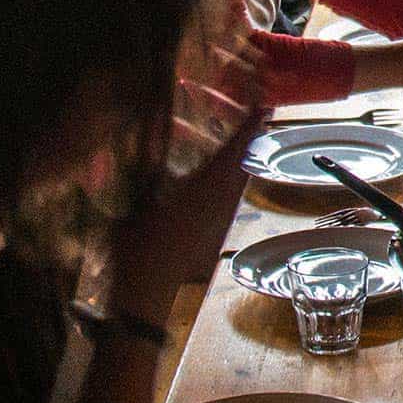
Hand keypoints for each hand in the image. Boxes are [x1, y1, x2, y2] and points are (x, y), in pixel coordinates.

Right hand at [110, 102, 266, 309]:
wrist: (147, 295)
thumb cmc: (139, 248)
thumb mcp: (138, 206)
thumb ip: (149, 178)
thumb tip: (154, 149)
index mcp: (203, 191)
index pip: (232, 153)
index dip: (248, 129)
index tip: (263, 108)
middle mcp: (220, 206)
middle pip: (240, 167)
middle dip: (248, 141)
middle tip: (256, 118)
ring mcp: (221, 224)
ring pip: (237, 186)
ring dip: (239, 163)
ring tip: (241, 143)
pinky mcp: (216, 240)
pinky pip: (229, 203)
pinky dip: (230, 184)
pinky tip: (222, 184)